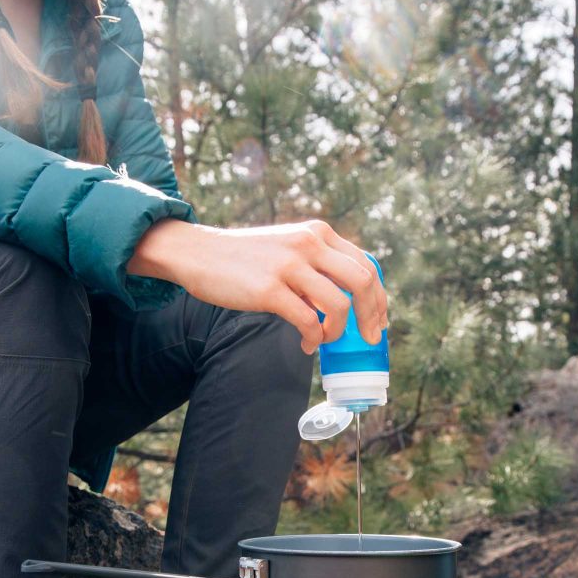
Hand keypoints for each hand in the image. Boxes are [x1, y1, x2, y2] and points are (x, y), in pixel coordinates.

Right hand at [128, 219, 387, 353]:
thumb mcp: (287, 248)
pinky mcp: (269, 289)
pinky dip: (314, 338)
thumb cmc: (244, 258)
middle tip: (367, 338)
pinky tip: (306, 344)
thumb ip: (315, 268)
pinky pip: (308, 321)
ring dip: (337, 331)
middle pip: (362, 281)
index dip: (378, 296)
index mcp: (317, 233)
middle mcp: (309, 243)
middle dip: (371, 315)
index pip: (365, 264)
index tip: (378, 320)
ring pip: (338, 304)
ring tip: (323, 339)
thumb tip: (342, 303)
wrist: (198, 253)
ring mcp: (289, 265)